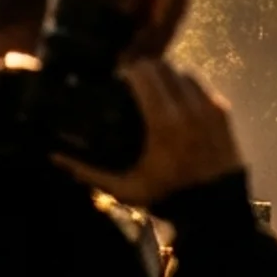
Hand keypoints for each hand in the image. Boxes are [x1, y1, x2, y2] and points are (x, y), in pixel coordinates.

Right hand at [63, 60, 241, 208]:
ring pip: (180, 70)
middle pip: (159, 65)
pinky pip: (199, 83)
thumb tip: (54, 157)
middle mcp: (187, 108)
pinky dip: (185, 85)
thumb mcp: (126, 189)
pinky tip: (175, 98)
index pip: (141, 71)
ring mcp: (208, 108)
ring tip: (154, 88)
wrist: (218, 211)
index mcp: (163, 121)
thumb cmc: (169, 196)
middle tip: (132, 81)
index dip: (125, 69)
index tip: (117, 77)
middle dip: (143, 69)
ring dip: (165, 75)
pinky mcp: (223, 112)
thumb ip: (89, 172)